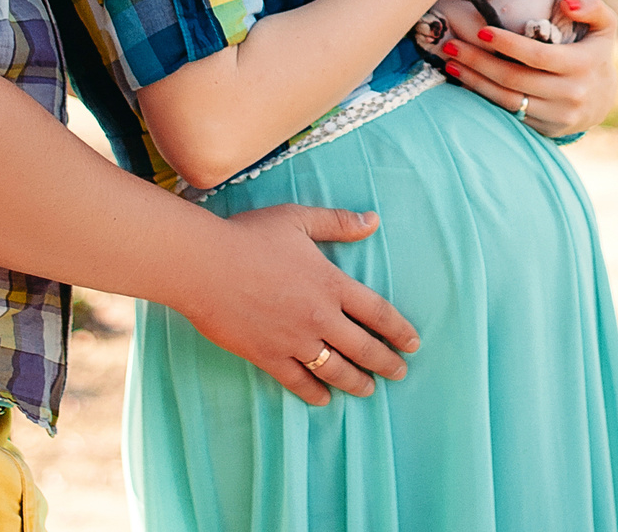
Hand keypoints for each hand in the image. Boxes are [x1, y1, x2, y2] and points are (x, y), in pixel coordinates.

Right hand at [177, 204, 420, 405]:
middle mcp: (319, 316)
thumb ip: (338, 223)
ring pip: (335, 370)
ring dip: (356, 382)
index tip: (414, 343)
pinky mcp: (267, 356)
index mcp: (331, 283)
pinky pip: (298, 381)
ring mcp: (293, 340)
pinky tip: (324, 398)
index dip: (399, 330)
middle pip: (363, 347)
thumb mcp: (298, 219)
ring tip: (368, 390)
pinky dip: (314, 392)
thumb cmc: (249, 236)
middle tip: (399, 374)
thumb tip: (373, 220)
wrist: (204, 265)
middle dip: (385, 363)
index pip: (377, 312)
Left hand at [434, 0, 617, 137]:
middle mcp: (571, 94)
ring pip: (507, 99)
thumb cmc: (595, 54)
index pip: (537, 55)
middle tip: (452, 45)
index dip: (508, 44)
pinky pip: (508, 114)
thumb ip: (593, 7)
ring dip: (474, 81)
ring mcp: (557, 115)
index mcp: (583, 65)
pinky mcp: (544, 129)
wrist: (602, 100)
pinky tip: (465, 82)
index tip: (482, 31)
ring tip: (451, 63)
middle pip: (514, 78)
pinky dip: (483, 99)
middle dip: (479, 61)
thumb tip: (567, 4)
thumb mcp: (605, 27)